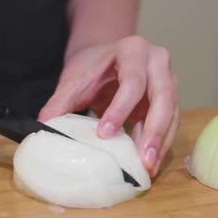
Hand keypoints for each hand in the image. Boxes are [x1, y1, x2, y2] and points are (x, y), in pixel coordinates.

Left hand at [39, 36, 179, 176]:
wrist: (106, 58)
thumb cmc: (91, 68)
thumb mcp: (74, 81)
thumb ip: (60, 102)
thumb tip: (44, 126)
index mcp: (133, 50)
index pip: (132, 81)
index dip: (121, 109)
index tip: (105, 134)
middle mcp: (157, 61)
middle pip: (163, 96)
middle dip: (154, 130)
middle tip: (143, 159)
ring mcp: (169, 79)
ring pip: (172, 112)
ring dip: (161, 141)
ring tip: (148, 167)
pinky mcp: (171, 98)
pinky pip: (173, 121)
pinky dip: (163, 142)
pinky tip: (151, 162)